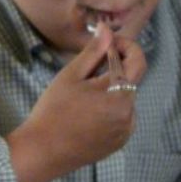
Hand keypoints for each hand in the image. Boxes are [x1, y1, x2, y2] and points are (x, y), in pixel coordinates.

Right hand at [6, 26, 147, 181]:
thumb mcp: (70, 76)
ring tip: (81, 98)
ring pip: (124, 100)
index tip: (106, 44)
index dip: (126, 47)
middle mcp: (130, 112)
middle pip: (129, 81)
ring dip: (110, 91)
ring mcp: (126, 130)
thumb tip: (108, 30)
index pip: (138, 61)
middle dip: (112, 70)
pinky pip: (121, 118)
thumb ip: (93, 52)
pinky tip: (85, 116)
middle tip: (85, 71)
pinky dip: (109, 110)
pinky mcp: (120, 142)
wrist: (42, 151)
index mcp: (119, 93)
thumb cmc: (52, 110)